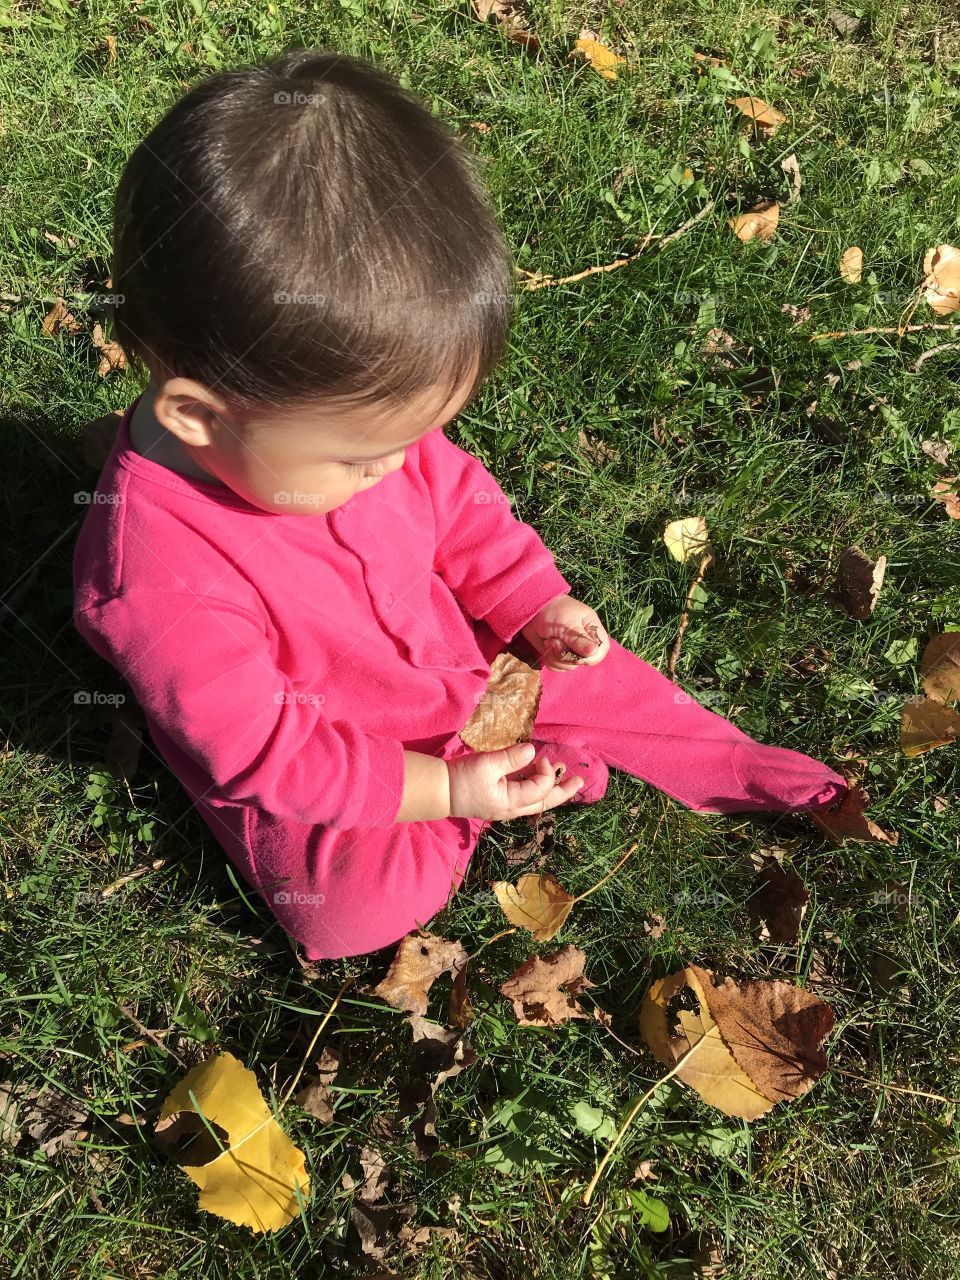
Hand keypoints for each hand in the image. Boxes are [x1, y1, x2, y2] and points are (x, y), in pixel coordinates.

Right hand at [448, 742, 584, 819]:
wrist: (439, 791)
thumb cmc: (461, 778)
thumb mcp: (486, 765)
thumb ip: (511, 758)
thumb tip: (533, 751)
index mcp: (511, 802)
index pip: (540, 789)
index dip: (546, 771)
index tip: (540, 755)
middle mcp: (512, 808)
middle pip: (544, 802)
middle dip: (563, 791)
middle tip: (580, 781)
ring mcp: (506, 806)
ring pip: (535, 800)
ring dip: (550, 787)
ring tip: (562, 775)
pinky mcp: (499, 800)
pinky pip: (524, 795)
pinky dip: (534, 785)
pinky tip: (537, 773)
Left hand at [520, 594, 610, 672]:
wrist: (534, 610)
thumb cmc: (554, 611)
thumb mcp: (567, 623)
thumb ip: (579, 639)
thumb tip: (593, 652)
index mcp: (592, 630)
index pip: (601, 650)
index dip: (591, 657)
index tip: (577, 653)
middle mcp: (584, 643)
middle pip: (583, 662)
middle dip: (566, 654)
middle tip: (555, 640)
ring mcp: (571, 651)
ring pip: (569, 666)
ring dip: (555, 655)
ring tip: (549, 640)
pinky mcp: (559, 656)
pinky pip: (557, 667)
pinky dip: (549, 658)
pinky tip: (546, 645)